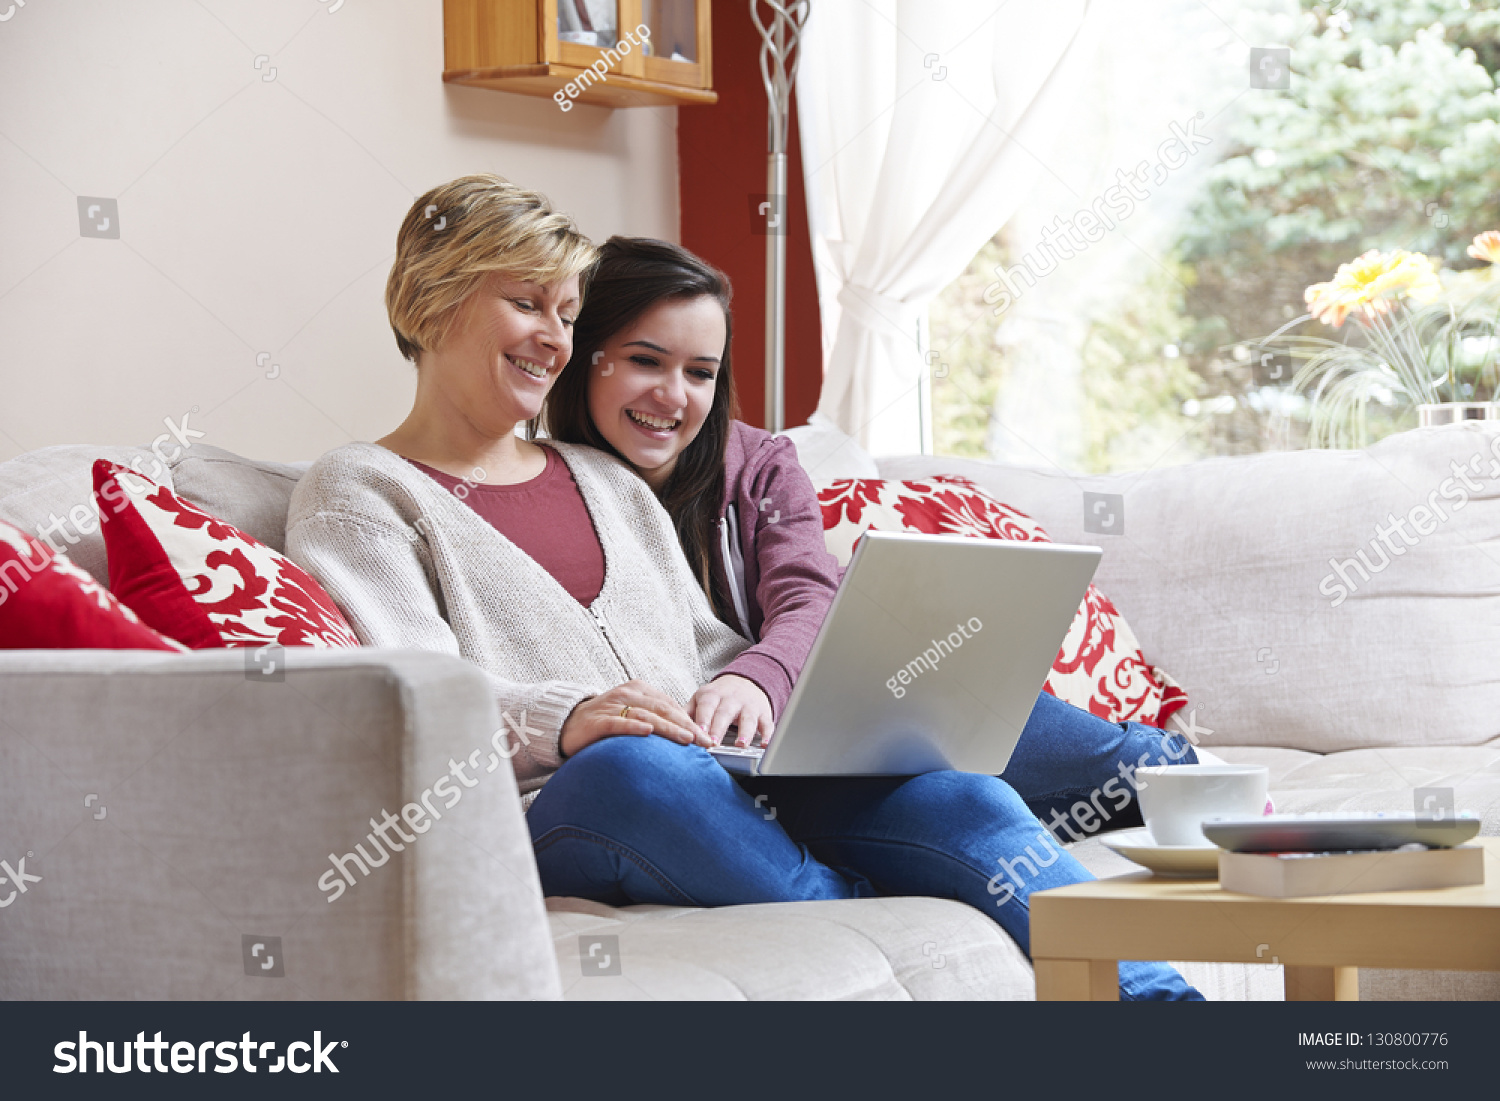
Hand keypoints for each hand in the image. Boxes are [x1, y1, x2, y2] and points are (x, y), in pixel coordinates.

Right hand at [559, 679, 712, 757]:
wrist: (566, 725)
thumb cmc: (605, 723)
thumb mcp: (632, 715)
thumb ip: (654, 719)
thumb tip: (686, 735)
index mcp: (639, 689)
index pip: (670, 704)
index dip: (690, 720)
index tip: (707, 736)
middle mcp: (627, 694)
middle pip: (663, 709)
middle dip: (687, 726)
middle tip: (704, 742)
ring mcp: (612, 706)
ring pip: (646, 716)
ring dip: (669, 728)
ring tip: (687, 739)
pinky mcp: (598, 721)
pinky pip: (619, 723)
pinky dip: (634, 727)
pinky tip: (647, 732)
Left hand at [689, 674, 773, 749]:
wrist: (746, 682)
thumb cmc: (718, 696)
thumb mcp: (700, 699)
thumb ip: (686, 712)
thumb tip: (670, 726)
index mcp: (712, 695)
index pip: (706, 707)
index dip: (702, 720)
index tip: (698, 734)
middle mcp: (731, 699)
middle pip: (725, 713)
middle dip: (719, 728)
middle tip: (713, 743)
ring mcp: (749, 706)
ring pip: (747, 719)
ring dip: (745, 732)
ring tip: (740, 745)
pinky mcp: (763, 714)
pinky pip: (767, 724)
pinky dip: (767, 735)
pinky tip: (764, 745)